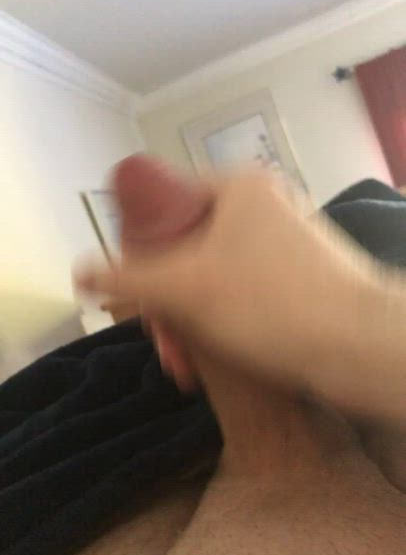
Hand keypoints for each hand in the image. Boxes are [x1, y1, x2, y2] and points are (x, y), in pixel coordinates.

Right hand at [75, 155, 384, 405]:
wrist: (363, 348)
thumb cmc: (274, 306)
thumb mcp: (186, 288)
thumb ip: (126, 278)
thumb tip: (80, 271)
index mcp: (236, 188)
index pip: (161, 205)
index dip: (135, 250)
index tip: (131, 295)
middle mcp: (260, 209)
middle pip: (183, 249)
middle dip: (163, 303)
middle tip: (159, 342)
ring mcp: (280, 245)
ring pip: (209, 278)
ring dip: (186, 322)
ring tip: (182, 366)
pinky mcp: (295, 280)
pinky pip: (238, 295)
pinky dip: (216, 325)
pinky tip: (205, 364)